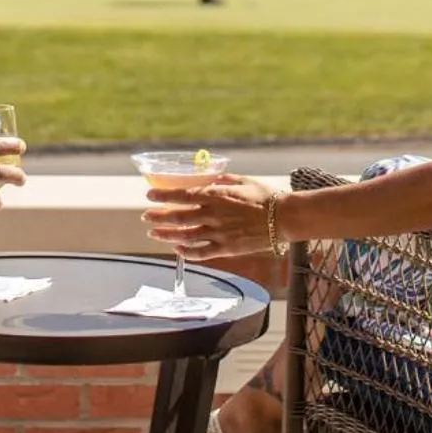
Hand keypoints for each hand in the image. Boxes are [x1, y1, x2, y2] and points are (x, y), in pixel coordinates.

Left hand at [144, 174, 276, 259]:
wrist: (284, 218)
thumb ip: (224, 180)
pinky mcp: (227, 248)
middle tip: (146, 217)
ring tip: (154, 234)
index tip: (149, 196)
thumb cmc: (266, 196)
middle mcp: (213, 215)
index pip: (181, 195)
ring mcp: (219, 233)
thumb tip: (211, 179)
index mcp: (215, 195)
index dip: (163, 196)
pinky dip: (187, 252)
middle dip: (159, 217)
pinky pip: (201, 252)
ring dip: (167, 235)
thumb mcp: (243, 181)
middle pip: (178, 217)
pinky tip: (178, 250)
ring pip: (185, 236)